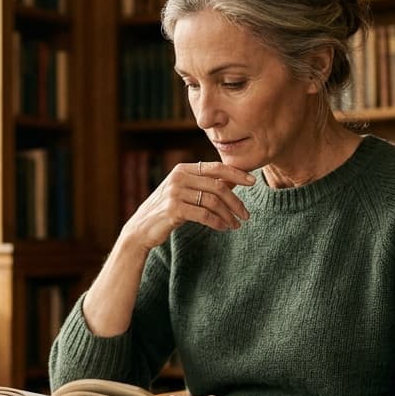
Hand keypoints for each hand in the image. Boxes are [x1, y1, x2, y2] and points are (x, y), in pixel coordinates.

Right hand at [121, 160, 255, 252]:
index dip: (237, 173)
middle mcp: (178, 177)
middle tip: (246, 215)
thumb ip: (202, 184)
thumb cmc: (166, 210)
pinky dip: (217, 222)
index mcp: (183, 169)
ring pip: (213, 201)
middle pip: (217, 186)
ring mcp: (175, 193)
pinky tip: (223, 228)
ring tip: (236, 225)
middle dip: (236, 201)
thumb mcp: (183, 192)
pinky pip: (204, 215)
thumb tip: (232, 180)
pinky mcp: (174, 209)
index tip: (253, 182)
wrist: (141, 228)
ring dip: (228, 215)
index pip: (216, 167)